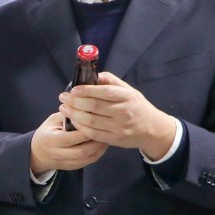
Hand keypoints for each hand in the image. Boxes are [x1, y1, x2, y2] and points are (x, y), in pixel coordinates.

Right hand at [29, 112, 108, 174]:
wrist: (38, 153)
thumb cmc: (47, 132)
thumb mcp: (52, 121)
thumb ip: (68, 115)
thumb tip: (85, 108)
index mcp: (51, 140)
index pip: (72, 137)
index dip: (86, 130)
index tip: (97, 121)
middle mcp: (57, 154)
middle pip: (82, 151)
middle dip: (96, 141)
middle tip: (105, 131)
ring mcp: (65, 163)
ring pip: (87, 158)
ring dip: (99, 148)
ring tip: (106, 137)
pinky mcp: (72, 168)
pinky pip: (88, 162)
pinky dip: (98, 154)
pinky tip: (102, 145)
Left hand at [60, 71, 176, 159]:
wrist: (152, 129)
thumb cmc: (135, 106)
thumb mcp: (129, 90)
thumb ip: (111, 81)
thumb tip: (92, 75)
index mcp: (128, 97)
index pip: (105, 92)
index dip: (87, 90)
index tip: (73, 89)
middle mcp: (125, 112)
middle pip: (95, 106)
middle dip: (75, 102)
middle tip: (63, 98)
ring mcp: (120, 127)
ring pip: (91, 121)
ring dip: (74, 114)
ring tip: (64, 108)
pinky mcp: (115, 139)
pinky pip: (93, 133)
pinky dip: (80, 127)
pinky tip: (73, 120)